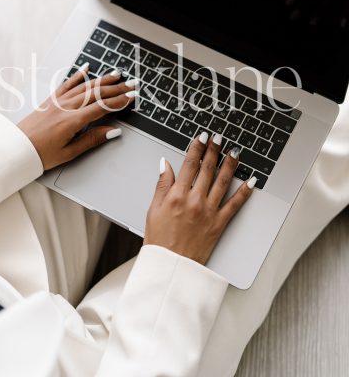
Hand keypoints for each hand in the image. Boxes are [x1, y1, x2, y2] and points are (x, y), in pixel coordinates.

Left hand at [18, 66, 137, 169]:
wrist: (16, 149)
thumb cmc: (41, 154)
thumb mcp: (69, 152)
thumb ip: (92, 139)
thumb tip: (112, 131)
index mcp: (73, 121)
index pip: (102, 107)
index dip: (120, 101)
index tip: (132, 97)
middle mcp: (66, 107)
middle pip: (97, 94)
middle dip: (117, 88)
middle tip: (132, 84)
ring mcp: (58, 101)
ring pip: (85, 86)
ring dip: (102, 80)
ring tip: (117, 75)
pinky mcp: (50, 99)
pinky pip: (67, 83)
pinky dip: (78, 75)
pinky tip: (87, 68)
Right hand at [144, 133, 255, 264]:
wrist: (171, 266)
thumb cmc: (159, 240)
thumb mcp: (153, 209)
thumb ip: (162, 184)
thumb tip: (165, 164)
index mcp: (177, 195)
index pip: (189, 164)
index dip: (196, 148)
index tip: (202, 137)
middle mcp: (195, 200)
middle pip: (207, 169)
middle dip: (214, 150)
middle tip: (219, 138)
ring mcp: (209, 211)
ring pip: (222, 182)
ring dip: (230, 164)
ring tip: (234, 152)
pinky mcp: (219, 224)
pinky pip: (235, 205)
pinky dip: (245, 192)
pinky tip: (251, 181)